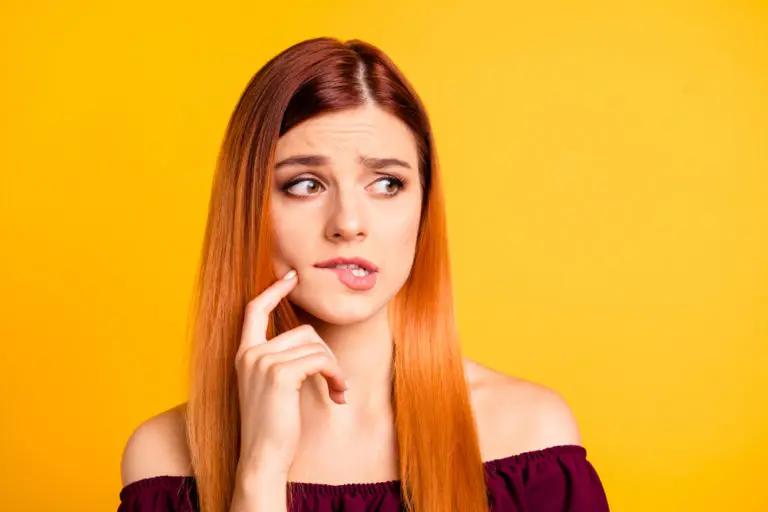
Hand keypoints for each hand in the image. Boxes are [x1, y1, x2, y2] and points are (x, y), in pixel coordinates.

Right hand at [234, 269, 348, 480]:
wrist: (262, 458)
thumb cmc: (272, 427)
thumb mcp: (271, 388)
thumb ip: (280, 361)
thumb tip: (311, 339)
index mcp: (244, 355)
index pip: (254, 310)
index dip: (273, 290)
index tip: (292, 277)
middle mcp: (250, 354)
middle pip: (304, 331)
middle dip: (327, 355)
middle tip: (336, 382)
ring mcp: (262, 362)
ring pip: (316, 346)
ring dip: (334, 368)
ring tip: (337, 390)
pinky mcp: (280, 374)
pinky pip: (321, 360)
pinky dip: (336, 375)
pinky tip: (338, 394)